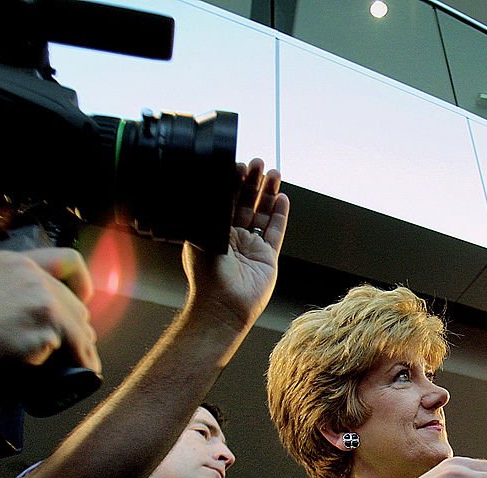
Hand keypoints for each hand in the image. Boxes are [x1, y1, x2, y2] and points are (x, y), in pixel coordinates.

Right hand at [0, 248, 98, 372]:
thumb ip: (20, 293)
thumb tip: (55, 312)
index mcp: (13, 263)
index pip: (68, 261)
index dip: (80, 283)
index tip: (83, 299)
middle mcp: (30, 274)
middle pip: (74, 302)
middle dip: (76, 326)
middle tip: (76, 347)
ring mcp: (40, 297)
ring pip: (79, 325)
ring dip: (81, 347)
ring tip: (82, 363)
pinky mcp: (46, 323)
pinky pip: (77, 346)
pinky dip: (81, 361)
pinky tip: (80, 371)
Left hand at [182, 158, 288, 332]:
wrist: (223, 305)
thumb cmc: (207, 275)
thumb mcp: (203, 235)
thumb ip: (211, 213)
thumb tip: (212, 187)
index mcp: (214, 231)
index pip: (225, 200)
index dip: (233, 182)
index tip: (240, 165)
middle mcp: (233, 237)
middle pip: (246, 203)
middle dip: (252, 182)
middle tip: (259, 163)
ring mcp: (252, 246)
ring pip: (263, 214)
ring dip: (268, 193)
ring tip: (274, 174)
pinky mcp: (267, 256)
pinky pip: (275, 231)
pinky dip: (280, 214)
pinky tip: (283, 198)